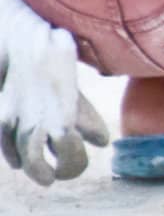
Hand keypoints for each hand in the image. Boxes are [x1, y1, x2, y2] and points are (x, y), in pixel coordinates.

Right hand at [0, 0, 109, 185]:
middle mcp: (35, 125)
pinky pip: (4, 142)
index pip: (70, 156)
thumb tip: (102, 142)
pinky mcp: (1, 116)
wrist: (20, 38)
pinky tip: (18, 160)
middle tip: (56, 176)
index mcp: (61, 119)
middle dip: (48, 172)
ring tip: (42, 174)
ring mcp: (13, 121)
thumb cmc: (54, 59)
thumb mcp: (74, 87)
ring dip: (31, 168)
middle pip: (39, 164)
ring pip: (20, 158)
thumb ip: (86, 117)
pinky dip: (12, 154)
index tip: (76, 163)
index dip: (74, 165)